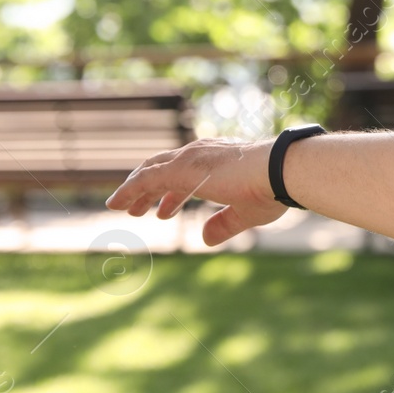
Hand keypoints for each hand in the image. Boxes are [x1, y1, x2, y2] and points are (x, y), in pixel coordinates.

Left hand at [105, 137, 288, 245]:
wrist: (277, 171)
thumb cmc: (270, 189)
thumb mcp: (244, 212)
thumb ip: (223, 224)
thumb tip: (204, 239)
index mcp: (215, 160)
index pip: (183, 172)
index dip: (169, 192)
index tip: (162, 210)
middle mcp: (199, 154)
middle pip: (162, 168)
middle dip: (149, 190)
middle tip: (140, 211)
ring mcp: (188, 159)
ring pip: (150, 172)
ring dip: (135, 191)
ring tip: (125, 210)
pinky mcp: (180, 169)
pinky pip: (145, 179)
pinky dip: (128, 190)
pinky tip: (115, 204)